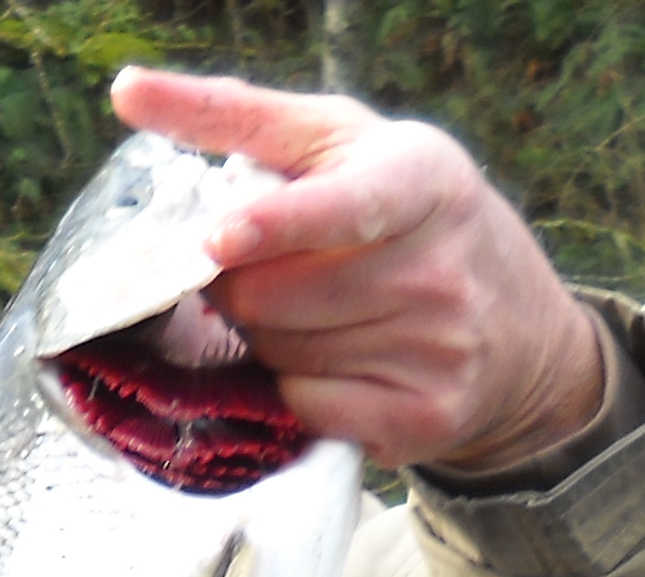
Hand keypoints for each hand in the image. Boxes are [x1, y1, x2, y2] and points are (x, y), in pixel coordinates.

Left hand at [111, 66, 608, 474]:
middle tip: (266, 274)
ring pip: (282, 353)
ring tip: (310, 314)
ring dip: (267, 339)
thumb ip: (236, 115)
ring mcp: (438, 347)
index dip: (274, 224)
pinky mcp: (422, 417)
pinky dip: (294, 390)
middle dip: (243, 287)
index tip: (220, 238)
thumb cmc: (400, 215)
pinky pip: (305, 407)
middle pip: (274, 295)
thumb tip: (126, 91)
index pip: (342, 205)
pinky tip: (328, 362)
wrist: (518, 330)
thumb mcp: (342, 145)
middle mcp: (440, 264)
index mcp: (422, 178)